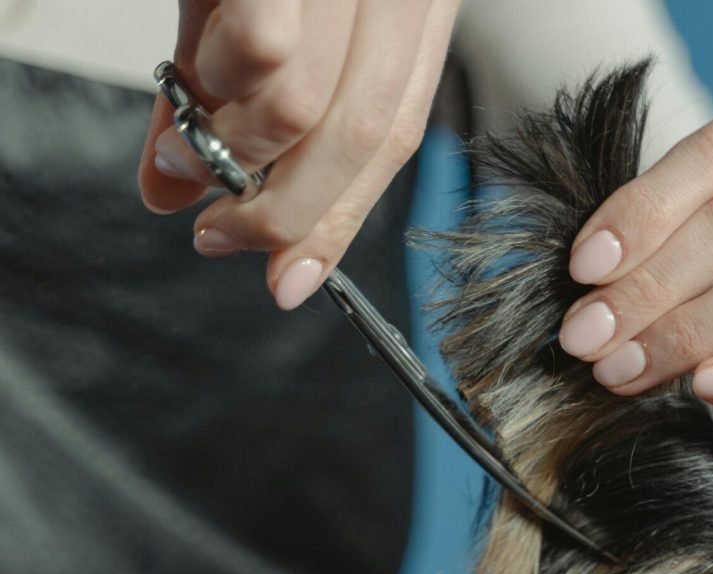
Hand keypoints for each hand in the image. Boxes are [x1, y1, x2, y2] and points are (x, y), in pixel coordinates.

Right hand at [139, 0, 459, 309]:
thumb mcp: (261, 17)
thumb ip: (230, 102)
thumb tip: (175, 193)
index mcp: (409, 11)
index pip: (391, 143)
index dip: (337, 223)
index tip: (290, 280)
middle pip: (357, 142)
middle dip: (280, 214)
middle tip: (218, 231)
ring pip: (304, 109)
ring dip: (234, 144)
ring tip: (187, 142)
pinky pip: (264, 52)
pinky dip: (218, 79)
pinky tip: (196, 70)